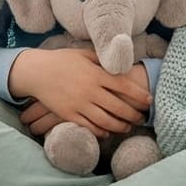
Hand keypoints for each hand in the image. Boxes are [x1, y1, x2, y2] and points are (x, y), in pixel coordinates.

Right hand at [8, 49, 151, 137]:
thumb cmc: (61, 60)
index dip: (139, 94)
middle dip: (134, 114)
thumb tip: (121, 62)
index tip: (149, 100)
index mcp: (96, 74)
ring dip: (121, 126)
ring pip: (106, 121)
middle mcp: (90, 90)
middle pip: (119, 107)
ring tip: (128, 127)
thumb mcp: (83, 54)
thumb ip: (102, 59)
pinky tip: (108, 132)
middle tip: (142, 118)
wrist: (36, 72)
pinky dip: (102, 131)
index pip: (124, 86)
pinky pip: (89, 126)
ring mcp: (79, 104)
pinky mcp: (69, 114)